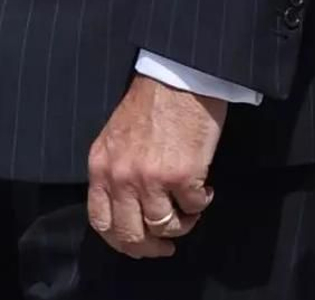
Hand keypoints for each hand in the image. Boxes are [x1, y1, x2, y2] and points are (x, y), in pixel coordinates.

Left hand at [87, 74, 225, 258]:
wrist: (181, 75)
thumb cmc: (155, 99)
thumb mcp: (117, 136)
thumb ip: (116, 168)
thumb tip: (129, 200)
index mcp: (101, 167)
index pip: (102, 222)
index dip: (122, 241)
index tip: (139, 244)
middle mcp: (121, 178)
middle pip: (131, 234)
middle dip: (151, 246)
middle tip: (167, 245)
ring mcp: (151, 179)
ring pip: (164, 226)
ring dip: (181, 224)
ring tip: (192, 210)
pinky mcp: (182, 175)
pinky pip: (193, 206)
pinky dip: (201, 204)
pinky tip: (205, 190)